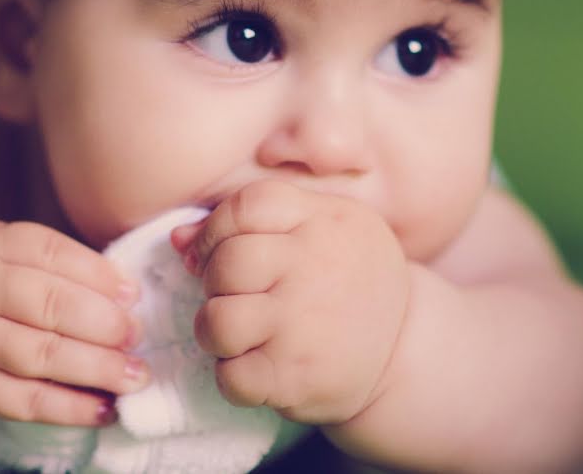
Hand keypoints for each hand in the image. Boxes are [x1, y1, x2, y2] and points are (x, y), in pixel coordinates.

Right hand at [0, 211, 148, 425]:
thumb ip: (34, 253)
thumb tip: (114, 284)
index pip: (48, 253)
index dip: (98, 273)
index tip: (132, 292)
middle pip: (49, 306)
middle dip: (104, 323)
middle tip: (138, 334)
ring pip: (39, 357)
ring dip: (97, 369)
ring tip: (136, 374)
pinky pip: (21, 402)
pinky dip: (67, 409)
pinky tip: (104, 409)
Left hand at [172, 180, 409, 424]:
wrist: (403, 348)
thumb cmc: (346, 279)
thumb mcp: (320, 228)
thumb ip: (253, 222)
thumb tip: (179, 239)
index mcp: (323, 219)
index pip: (246, 206)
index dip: (215, 230)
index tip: (216, 252)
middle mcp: (315, 266)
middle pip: (226, 264)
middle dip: (215, 283)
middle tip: (236, 296)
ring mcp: (304, 324)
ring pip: (217, 321)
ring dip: (215, 331)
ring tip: (240, 333)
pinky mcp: (295, 376)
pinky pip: (229, 376)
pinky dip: (231, 376)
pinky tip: (255, 366)